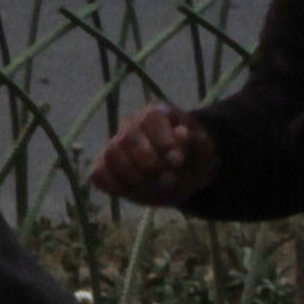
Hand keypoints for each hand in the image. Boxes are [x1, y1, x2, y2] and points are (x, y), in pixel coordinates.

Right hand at [92, 105, 221, 205]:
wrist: (183, 177)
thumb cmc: (194, 159)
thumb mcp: (205, 152)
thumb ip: (196, 142)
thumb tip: (182, 133)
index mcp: (157, 112)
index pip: (150, 119)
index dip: (162, 141)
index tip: (177, 161)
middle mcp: (132, 124)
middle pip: (127, 138)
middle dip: (148, 163)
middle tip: (168, 178)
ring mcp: (115, 145)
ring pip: (111, 155)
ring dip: (133, 176)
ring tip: (153, 186)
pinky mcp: (105, 167)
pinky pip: (98, 174)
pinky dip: (113, 185)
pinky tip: (133, 191)